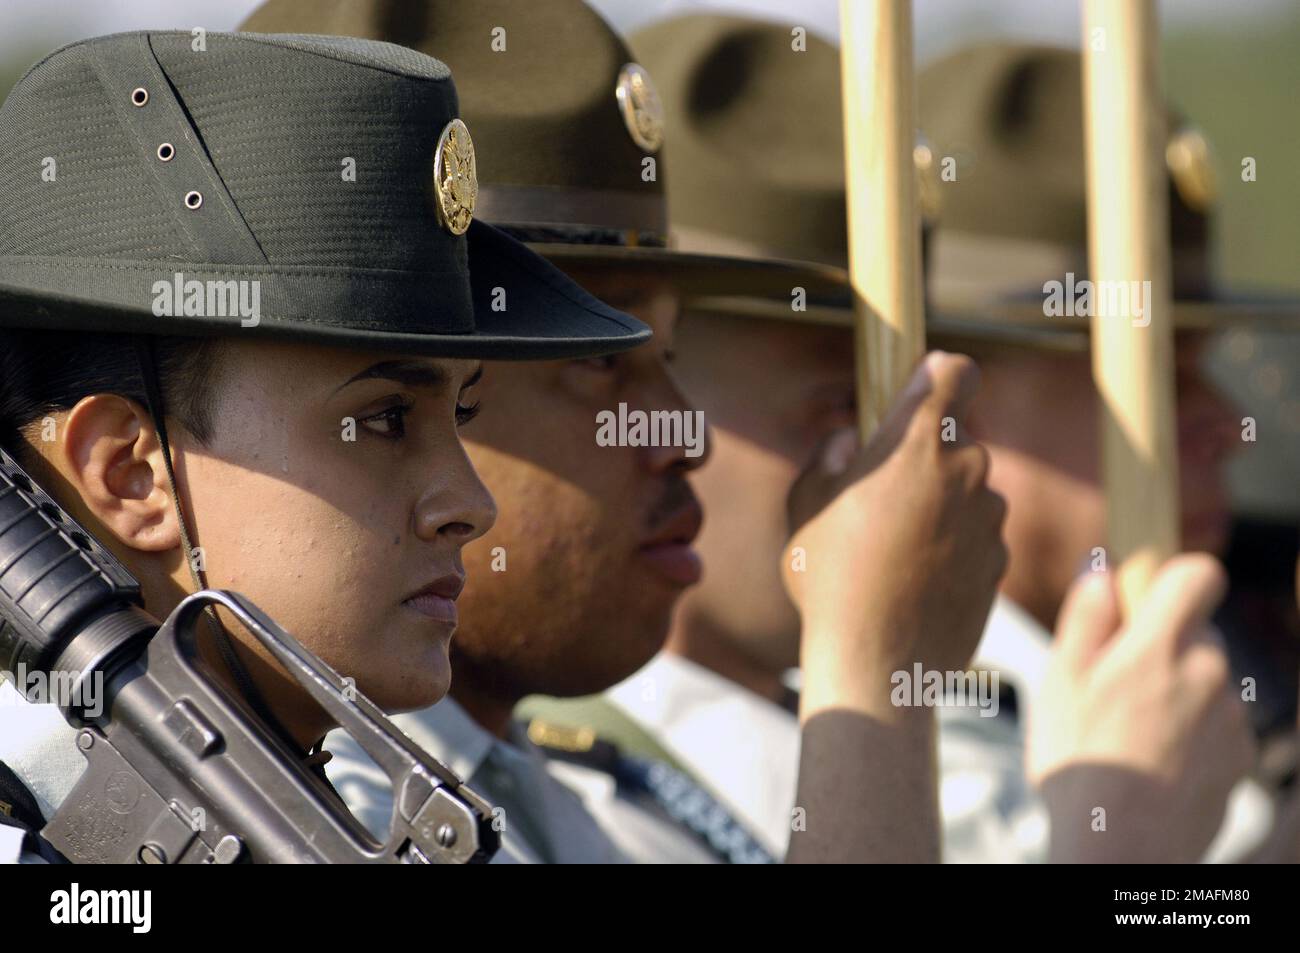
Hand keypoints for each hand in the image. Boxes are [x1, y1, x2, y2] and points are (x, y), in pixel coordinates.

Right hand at [782, 351, 1007, 680]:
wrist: (877, 662)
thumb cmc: (830, 577)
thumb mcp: (805, 503)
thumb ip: (829, 456)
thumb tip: (850, 442)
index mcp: (917, 443)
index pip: (958, 373)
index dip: (943, 375)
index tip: (925, 387)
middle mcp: (966, 471)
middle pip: (955, 442)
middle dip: (924, 460)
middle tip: (879, 499)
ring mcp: (989, 519)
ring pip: (968, 492)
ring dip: (940, 507)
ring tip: (891, 552)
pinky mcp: (999, 562)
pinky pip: (976, 537)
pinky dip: (953, 548)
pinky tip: (913, 580)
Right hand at [1027, 555, 1254, 862]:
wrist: (1121, 849)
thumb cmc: (1078, 763)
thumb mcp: (1057, 681)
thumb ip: (1085, 618)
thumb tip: (1103, 573)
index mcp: (1160, 646)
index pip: (1198, 575)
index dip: (1172, 577)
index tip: (1143, 601)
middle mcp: (1208, 672)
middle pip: (1195, 631)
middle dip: (1160, 645)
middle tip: (1114, 684)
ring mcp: (1231, 716)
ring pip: (1204, 678)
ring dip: (1176, 690)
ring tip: (1130, 734)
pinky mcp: (1242, 755)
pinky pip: (1217, 721)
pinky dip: (1192, 731)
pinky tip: (1154, 761)